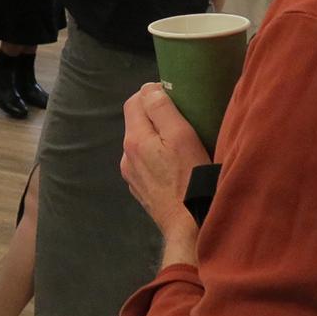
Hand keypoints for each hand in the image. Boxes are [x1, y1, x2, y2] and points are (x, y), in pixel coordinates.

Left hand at [121, 83, 211, 254]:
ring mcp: (132, 175)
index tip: (174, 96)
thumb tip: (150, 89)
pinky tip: (175, 165)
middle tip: (181, 117)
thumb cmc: (190, 178)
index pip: (134, 101)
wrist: (188, 226)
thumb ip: (162, 109)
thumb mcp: (181, 136)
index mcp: (134, 139)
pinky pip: (145, 163)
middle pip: (136, 122)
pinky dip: (157, 156)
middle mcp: (126, 156)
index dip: (152, 93)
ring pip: (141, 143)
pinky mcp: (141, 190)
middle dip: (155, 115)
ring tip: (180, 142)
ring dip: (156, 137)